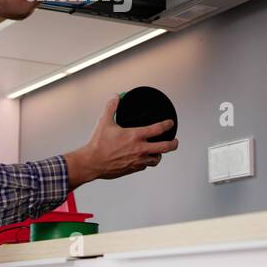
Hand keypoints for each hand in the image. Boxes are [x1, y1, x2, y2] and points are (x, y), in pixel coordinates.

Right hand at [62, 96, 178, 188]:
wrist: (92, 163)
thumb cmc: (98, 144)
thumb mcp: (104, 122)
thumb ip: (111, 107)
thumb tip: (115, 97)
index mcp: (135, 136)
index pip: (158, 129)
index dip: (167, 125)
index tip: (170, 123)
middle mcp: (140, 149)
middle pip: (165, 147)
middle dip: (173, 143)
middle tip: (175, 141)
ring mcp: (137, 161)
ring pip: (156, 159)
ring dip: (160, 154)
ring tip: (159, 151)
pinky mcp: (133, 169)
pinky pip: (145, 165)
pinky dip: (147, 161)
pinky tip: (143, 158)